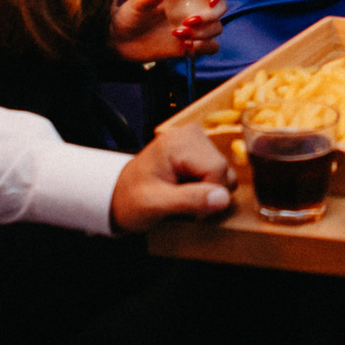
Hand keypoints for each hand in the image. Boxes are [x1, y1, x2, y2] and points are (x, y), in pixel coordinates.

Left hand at [107, 0, 227, 63]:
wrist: (119, 41)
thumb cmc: (127, 16)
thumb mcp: (136, 4)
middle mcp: (192, 6)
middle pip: (221, 7)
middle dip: (210, 15)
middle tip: (188, 21)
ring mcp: (194, 27)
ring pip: (218, 28)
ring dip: (204, 32)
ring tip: (179, 34)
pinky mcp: (191, 45)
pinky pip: (212, 46)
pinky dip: (204, 47)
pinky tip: (186, 47)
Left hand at [109, 123, 236, 230]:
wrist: (119, 195)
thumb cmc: (131, 199)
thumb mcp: (155, 204)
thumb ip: (189, 200)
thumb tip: (223, 198)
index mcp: (179, 142)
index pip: (217, 169)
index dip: (209, 196)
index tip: (190, 210)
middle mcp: (191, 135)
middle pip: (224, 170)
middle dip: (209, 195)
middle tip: (182, 204)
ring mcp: (197, 141)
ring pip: (226, 174)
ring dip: (208, 193)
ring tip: (182, 196)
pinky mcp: (200, 151)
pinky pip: (220, 173)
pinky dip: (207, 188)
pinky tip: (187, 190)